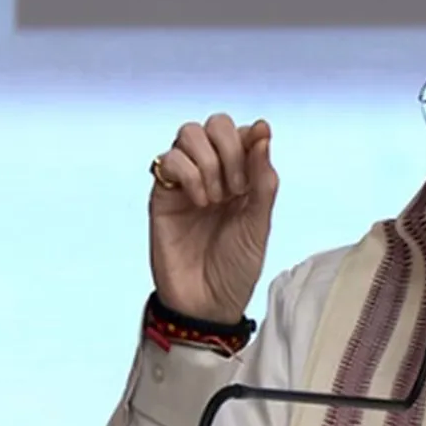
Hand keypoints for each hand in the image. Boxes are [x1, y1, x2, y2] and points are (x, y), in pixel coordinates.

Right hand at [149, 114, 278, 323]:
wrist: (208, 301)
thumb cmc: (237, 265)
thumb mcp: (260, 222)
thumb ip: (263, 178)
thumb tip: (262, 130)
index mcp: (243, 177)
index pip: (242, 132)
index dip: (249, 139)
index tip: (256, 161)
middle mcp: (214, 173)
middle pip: (214, 124)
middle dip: (230, 149)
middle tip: (237, 189)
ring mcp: (186, 182)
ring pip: (188, 134)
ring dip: (208, 161)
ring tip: (217, 198)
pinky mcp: (162, 194)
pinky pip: (167, 159)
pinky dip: (188, 174)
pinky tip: (200, 203)